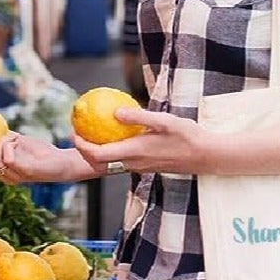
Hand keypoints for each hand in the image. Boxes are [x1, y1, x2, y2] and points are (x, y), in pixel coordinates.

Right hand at [0, 130, 72, 184]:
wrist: (60, 161)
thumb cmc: (38, 152)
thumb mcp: (17, 142)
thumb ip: (2, 139)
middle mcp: (3, 177)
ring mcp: (12, 177)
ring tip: (8, 135)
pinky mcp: (23, 173)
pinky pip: (8, 158)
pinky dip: (10, 145)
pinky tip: (18, 140)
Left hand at [72, 107, 208, 174]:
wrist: (205, 157)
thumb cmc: (187, 136)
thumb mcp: (164, 120)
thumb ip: (139, 117)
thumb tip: (115, 112)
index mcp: (135, 152)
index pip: (99, 155)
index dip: (82, 146)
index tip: (74, 132)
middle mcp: (134, 163)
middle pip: (99, 164)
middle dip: (83, 152)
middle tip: (77, 133)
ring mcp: (140, 167)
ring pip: (109, 166)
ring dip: (96, 154)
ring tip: (91, 134)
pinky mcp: (146, 167)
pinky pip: (121, 162)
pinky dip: (110, 153)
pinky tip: (114, 137)